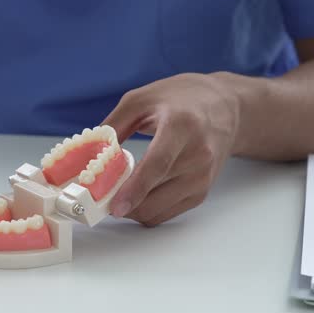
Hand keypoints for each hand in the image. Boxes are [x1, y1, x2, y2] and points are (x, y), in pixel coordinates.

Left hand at [103, 73, 239, 225]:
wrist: (226, 107)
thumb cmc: (180, 98)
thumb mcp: (139, 99)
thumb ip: (112, 126)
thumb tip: (87, 154)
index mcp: (181, 126)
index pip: (158, 164)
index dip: (135, 188)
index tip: (115, 206)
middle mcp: (198, 155)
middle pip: (156, 194)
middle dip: (124, 203)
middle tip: (100, 196)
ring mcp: (202, 177)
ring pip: (158, 210)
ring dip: (133, 209)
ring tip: (117, 193)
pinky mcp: (202, 191)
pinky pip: (167, 214)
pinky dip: (147, 210)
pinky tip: (136, 195)